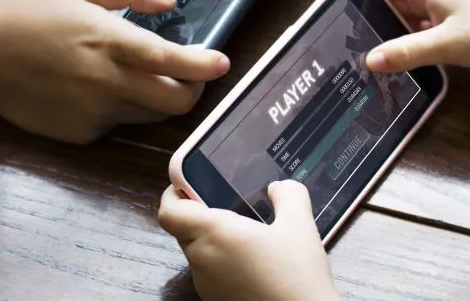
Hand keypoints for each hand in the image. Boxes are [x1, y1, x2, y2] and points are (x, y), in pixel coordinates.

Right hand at [0, 0, 229, 142]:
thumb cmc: (29, 16)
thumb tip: (168, 2)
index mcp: (109, 42)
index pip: (172, 61)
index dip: (204, 66)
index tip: (222, 63)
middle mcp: (107, 83)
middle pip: (175, 102)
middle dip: (192, 90)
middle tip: (190, 74)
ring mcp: (94, 113)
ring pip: (150, 115)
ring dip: (159, 99)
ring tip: (141, 76)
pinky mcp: (82, 134)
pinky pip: (119, 124)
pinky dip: (122, 109)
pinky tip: (97, 89)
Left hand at [158, 181, 339, 300]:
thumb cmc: (296, 277)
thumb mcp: (300, 225)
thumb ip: (289, 195)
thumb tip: (278, 188)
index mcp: (214, 233)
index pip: (169, 211)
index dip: (173, 193)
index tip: (188, 184)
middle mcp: (202, 259)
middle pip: (183, 229)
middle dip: (199, 214)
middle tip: (226, 205)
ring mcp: (206, 285)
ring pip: (197, 252)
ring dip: (212, 240)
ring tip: (247, 235)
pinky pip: (210, 273)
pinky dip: (223, 263)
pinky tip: (253, 263)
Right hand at [365, 0, 469, 72]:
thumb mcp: (445, 45)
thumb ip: (406, 53)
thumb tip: (370, 60)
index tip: (347, 12)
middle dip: (377, 16)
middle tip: (356, 41)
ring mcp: (450, 3)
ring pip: (412, 12)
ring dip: (397, 30)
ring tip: (377, 54)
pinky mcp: (461, 18)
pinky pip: (428, 24)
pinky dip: (415, 38)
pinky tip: (408, 58)